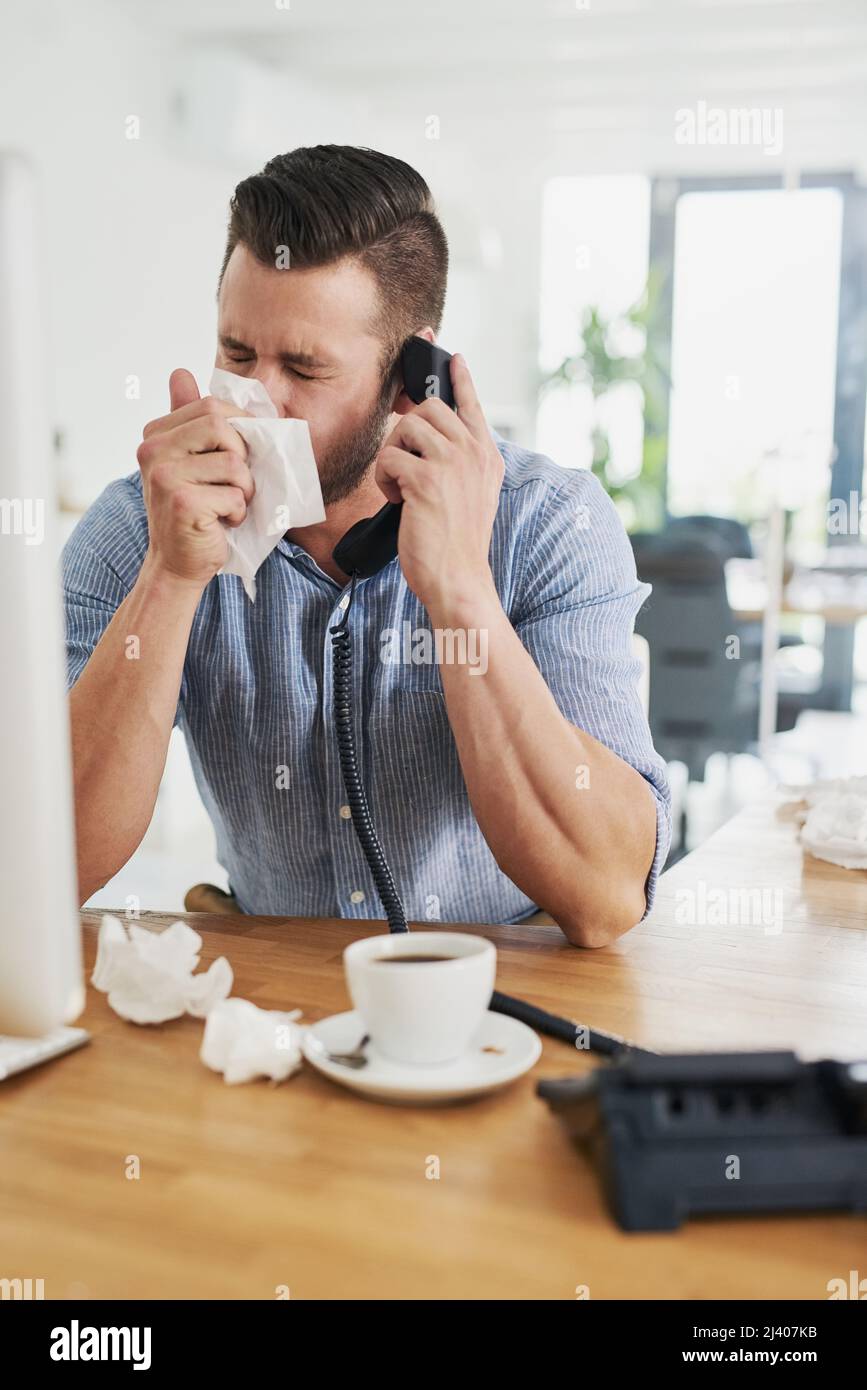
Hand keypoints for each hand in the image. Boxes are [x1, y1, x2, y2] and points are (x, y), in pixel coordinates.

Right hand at [137, 369, 255, 590]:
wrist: (177, 563)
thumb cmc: (193, 510)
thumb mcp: (189, 460)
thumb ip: (188, 418)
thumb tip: (180, 371)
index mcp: (155, 435)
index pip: (211, 406)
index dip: (239, 428)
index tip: (238, 454)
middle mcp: (152, 451)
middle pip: (222, 426)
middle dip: (241, 455)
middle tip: (233, 481)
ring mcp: (164, 477)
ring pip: (234, 463)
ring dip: (242, 489)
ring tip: (225, 504)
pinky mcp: (183, 503)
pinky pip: (235, 495)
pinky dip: (237, 512)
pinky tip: (220, 522)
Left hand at [374, 354, 503, 614]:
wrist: (459, 578)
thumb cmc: (457, 542)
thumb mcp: (470, 493)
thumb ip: (459, 462)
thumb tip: (427, 435)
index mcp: (487, 455)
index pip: (472, 404)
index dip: (460, 378)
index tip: (454, 356)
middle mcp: (473, 452)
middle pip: (428, 408)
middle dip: (407, 433)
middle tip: (405, 466)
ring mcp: (452, 463)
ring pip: (406, 427)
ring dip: (394, 456)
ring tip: (403, 487)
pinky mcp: (426, 479)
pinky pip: (388, 458)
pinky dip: (384, 481)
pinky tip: (398, 501)